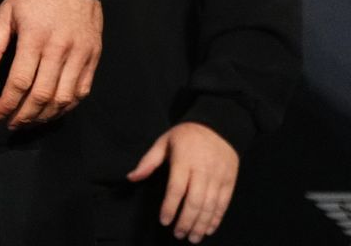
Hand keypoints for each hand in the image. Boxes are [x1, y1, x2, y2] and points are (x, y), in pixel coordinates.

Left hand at [0, 0, 101, 128]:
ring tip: (30, 121)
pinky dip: (68, 106)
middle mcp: (60, 49)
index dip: (8, 103)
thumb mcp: (7, 11)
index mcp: (35, 37)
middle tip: (12, 123)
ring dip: (46, 116)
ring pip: (64, 98)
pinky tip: (54, 111)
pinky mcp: (94, 57)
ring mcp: (80, 54)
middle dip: (25, 115)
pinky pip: (82, 90)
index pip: (20, 81)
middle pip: (42, 95)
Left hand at [129, 122, 238, 242]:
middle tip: (178, 235)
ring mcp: (219, 177)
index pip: (176, 189)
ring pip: (210, 206)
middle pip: (195, 201)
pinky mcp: (230, 181)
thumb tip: (131, 177)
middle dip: (186, 221)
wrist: (219, 127)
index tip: (164, 221)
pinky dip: (216, 218)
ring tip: (192, 237)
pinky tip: (208, 228)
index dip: (170, 207)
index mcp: (184, 161)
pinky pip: (224, 203)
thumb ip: (148, 161)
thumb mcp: (164, 141)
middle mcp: (203, 171)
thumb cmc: (186, 135)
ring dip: (201, 224)